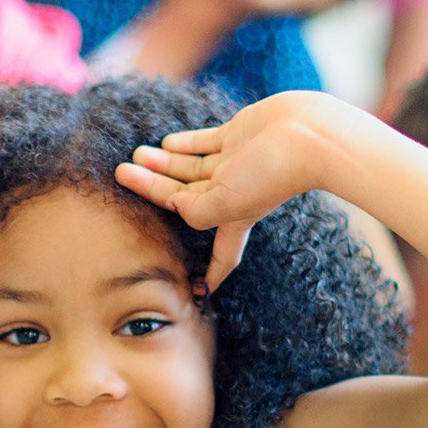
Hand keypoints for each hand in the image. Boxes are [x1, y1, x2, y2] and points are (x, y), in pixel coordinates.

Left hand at [115, 90, 350, 288]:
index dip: (210, 275)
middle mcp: (232, 194)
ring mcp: (235, 163)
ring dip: (161, 162)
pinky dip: (184, 143)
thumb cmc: (271, 175)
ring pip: (188, 167)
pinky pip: (204, 142)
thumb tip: (174, 204)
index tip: (199, 292)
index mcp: (233, 219)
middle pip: (183, 197)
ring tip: (135, 153)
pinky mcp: (239, 135)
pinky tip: (165, 142)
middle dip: (151, 188)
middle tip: (120, 174)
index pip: (220, 256)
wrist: (307, 134)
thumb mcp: (225, 205)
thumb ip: (194, 211)